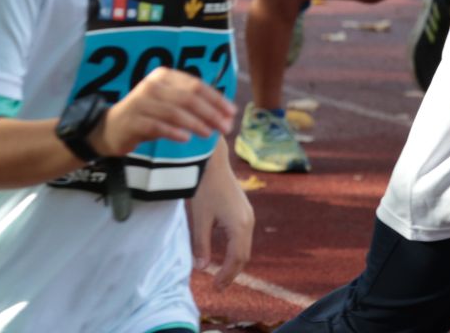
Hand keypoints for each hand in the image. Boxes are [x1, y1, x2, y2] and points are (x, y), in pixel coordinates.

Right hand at [95, 68, 235, 157]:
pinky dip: (174, 131)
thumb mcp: (168, 103)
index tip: (231, 113)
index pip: (195, 85)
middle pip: (187, 97)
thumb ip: (191, 103)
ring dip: (196, 123)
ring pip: (174, 111)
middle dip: (211, 112)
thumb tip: (224, 112)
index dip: (216, 98)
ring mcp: (141, 102)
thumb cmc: (147, 115)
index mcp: (164, 76)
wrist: (111, 128)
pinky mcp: (133, 121)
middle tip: (226, 127)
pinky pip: (157, 125)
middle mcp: (152, 85)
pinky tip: (186, 138)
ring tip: (209, 133)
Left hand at [187, 154, 253, 286]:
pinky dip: (236, 250)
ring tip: (222, 275)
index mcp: (239, 225)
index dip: (226, 275)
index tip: (215, 287)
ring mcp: (248, 215)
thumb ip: (202, 244)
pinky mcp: (244, 210)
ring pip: (245, 246)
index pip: (236, 259)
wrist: (213, 161)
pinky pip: (243, 236)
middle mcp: (248, 221)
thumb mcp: (200, 218)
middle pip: (244, 255)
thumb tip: (202, 268)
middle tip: (219, 287)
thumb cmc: (204, 188)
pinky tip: (226, 255)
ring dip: (235, 262)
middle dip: (232, 272)